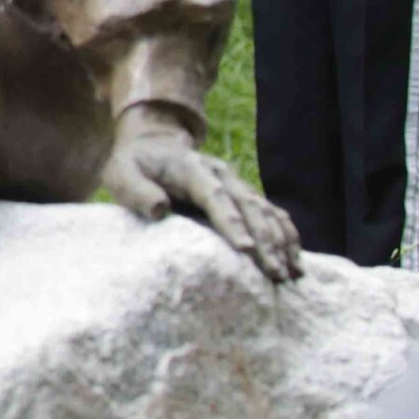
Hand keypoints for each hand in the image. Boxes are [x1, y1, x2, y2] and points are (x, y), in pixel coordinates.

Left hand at [101, 101, 300, 281]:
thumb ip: (137, 191)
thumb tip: (160, 210)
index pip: (216, 195)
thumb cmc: (134, 166)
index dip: (231, 222)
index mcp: (192, 168)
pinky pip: (273, 214)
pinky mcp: (244, 195)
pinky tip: (296, 261)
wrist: (153, 145)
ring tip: (290, 273)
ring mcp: (236, 183)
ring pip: (267, 211)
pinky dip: (287, 236)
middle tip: (275, 273)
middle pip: (249, 206)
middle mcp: (221, 174)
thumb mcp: (122, 173)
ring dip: (281, 242)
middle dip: (265, 241)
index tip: (246, 249)